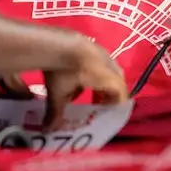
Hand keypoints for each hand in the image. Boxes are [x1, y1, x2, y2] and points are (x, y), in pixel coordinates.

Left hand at [4, 37, 127, 130]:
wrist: (55, 40)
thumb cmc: (62, 70)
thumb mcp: (58, 94)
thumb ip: (55, 112)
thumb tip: (49, 130)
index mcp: (106, 79)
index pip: (121, 94)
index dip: (117, 105)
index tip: (107, 114)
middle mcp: (108, 65)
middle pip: (118, 81)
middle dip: (110, 94)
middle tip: (99, 104)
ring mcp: (101, 51)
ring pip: (109, 69)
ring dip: (101, 81)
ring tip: (86, 90)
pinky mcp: (92, 43)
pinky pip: (100, 60)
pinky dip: (94, 70)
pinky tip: (77, 74)